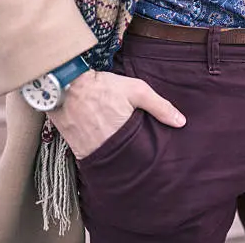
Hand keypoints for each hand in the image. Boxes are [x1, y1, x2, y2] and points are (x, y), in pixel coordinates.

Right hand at [47, 70, 185, 159]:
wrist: (63, 84)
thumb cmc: (103, 86)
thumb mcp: (137, 90)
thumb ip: (160, 106)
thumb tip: (181, 122)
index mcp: (124, 136)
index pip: (142, 155)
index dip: (148, 155)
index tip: (154, 154)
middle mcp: (106, 148)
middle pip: (126, 160)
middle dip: (134, 160)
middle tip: (140, 155)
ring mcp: (89, 151)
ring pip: (109, 161)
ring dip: (117, 158)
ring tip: (124, 153)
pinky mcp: (75, 150)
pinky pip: (92, 158)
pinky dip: (100, 154)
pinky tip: (105, 148)